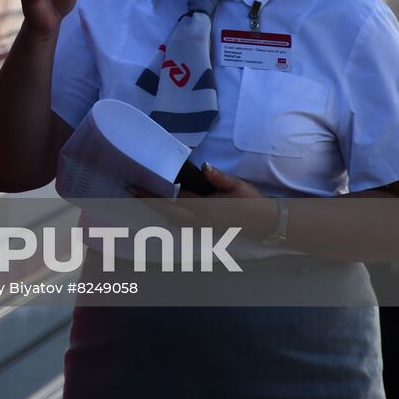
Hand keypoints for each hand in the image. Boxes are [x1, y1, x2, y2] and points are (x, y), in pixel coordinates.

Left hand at [134, 163, 276, 235]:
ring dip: (157, 209)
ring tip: (142, 198)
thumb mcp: (237, 186)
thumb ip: (219, 177)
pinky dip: (170, 217)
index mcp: (206, 208)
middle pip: (168, 211)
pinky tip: (164, 211)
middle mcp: (201, 220)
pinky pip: (182, 225)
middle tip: (132, 190)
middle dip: (149, 201)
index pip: (175, 198)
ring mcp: (203, 228)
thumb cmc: (252, 201)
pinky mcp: (207, 231)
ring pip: (173, 220)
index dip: (156, 191)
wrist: (266, 222)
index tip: (138, 184)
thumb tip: (204, 167)